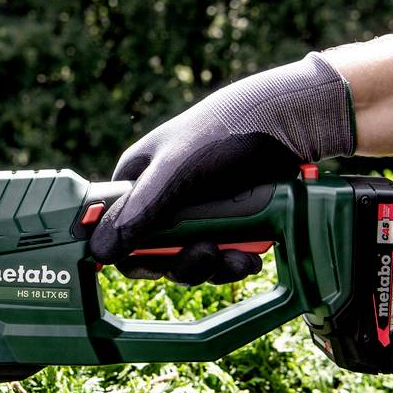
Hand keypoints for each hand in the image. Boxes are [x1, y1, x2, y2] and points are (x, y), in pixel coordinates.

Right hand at [89, 54, 353, 284]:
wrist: (292, 125)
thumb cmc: (226, 131)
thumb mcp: (177, 169)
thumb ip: (140, 209)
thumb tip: (100, 250)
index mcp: (137, 180)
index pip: (113, 229)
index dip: (128, 253)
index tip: (152, 266)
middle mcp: (160, 199)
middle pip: (152, 254)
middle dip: (179, 263)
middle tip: (204, 253)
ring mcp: (193, 214)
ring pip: (186, 261)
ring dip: (210, 267)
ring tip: (235, 256)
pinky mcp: (224, 225)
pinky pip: (216, 260)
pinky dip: (232, 263)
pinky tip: (249, 256)